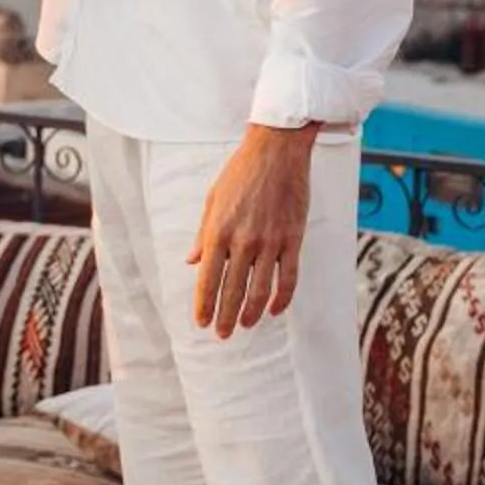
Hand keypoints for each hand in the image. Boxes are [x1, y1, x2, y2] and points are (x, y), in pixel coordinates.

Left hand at [187, 126, 316, 337]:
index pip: (208, 278)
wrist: (276, 150)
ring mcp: (270, 241)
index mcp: (219, 230)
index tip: (201, 321)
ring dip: (250, 313)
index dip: (204, 304)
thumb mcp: (213, 199)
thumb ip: (203, 234)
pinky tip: (273, 310)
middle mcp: (243, 240)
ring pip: (260, 290)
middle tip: (222, 334)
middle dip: (225, 316)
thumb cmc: (241, 172)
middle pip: (232, 290)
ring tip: (244, 326)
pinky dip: (281, 299)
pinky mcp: (293, 238)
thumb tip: (192, 261)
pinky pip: (288, 277)